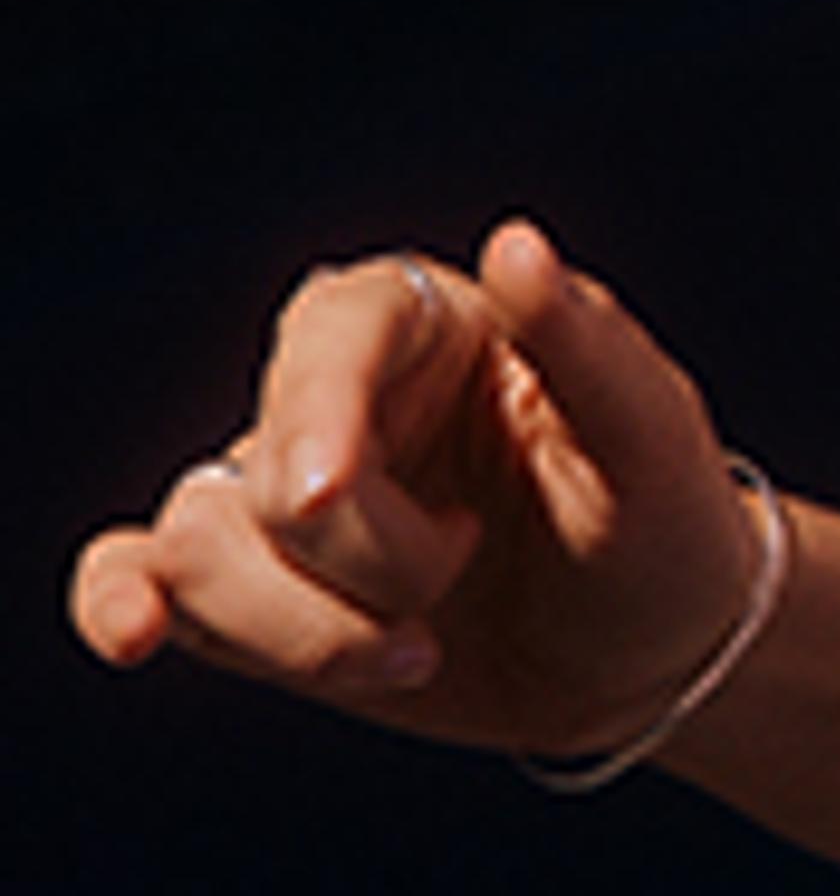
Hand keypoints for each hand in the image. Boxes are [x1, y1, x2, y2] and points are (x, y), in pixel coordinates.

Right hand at [69, 219, 769, 762]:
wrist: (650, 650)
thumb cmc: (662, 518)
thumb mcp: (653, 436)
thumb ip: (586, 345)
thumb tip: (515, 245)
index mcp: (432, 320)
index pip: (334, 332)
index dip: (317, 410)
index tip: (329, 497)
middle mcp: (339, 392)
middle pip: (271, 468)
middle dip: (366, 558)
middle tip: (468, 561)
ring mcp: (281, 491)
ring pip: (202, 545)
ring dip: (309, 630)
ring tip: (422, 644)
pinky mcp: (248, 586)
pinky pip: (137, 577)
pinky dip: (121, 603)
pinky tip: (135, 634)